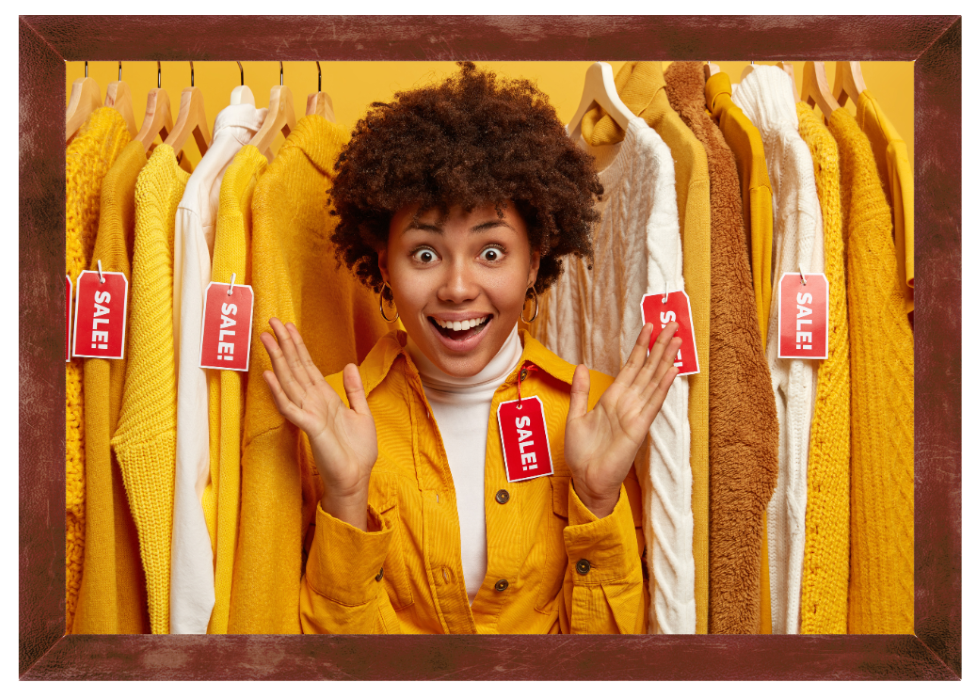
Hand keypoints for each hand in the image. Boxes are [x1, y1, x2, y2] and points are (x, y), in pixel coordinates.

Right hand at [260, 318, 377, 529]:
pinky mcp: (309, 427)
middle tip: (271, 322)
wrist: (356, 477)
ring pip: (289, 381)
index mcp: (325, 398)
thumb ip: (354, 390)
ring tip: (267, 339)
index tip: (288, 327)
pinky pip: (290, 407)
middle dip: (284, 345)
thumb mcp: (361, 414)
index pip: (307, 367)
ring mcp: (308, 414)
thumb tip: (350, 366)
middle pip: (295, 369)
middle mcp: (313, 403)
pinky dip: (279, 392)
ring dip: (278, 360)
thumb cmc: (357, 451)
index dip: (298, 347)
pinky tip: (268, 376)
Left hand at [564, 322, 681, 517]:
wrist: (586, 479)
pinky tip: (672, 371)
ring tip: (677, 340)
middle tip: (671, 325)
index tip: (648, 328)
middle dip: (658, 347)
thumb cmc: (582, 453)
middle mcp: (627, 403)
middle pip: (647, 369)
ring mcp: (635, 414)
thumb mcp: (576, 416)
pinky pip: (652, 403)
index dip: (640, 347)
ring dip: (665, 360)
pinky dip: (662, 387)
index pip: (631, 367)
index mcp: (612, 399)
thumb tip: (582, 366)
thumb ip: (580, 391)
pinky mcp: (638, 428)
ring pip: (653, 381)